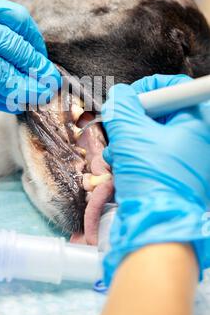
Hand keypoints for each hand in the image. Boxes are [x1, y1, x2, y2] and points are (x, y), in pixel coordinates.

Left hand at [0, 0, 60, 112]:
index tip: (42, 96)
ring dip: (33, 43)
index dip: (24, 86)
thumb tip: (17, 100)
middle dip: (36, 66)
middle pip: (13, 45)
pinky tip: (25, 43)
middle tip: (51, 82)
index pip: (0, 72)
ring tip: (40, 62)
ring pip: (15, 19)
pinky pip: (5, 9)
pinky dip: (20, 28)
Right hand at [102, 74, 209, 284]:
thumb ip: (122, 106)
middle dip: (132, 120)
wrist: (158, 226)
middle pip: (161, 112)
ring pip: (153, 134)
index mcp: (198, 122)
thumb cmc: (152, 179)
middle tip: (118, 127)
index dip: (147, 88)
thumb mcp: (130, 134)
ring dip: (128, 139)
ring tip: (117, 153)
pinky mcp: (176, 173)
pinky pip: (153, 153)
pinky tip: (121, 165)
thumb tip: (120, 95)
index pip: (175, 87)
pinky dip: (134, 155)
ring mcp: (188, 157)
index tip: (128, 98)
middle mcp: (198, 138)